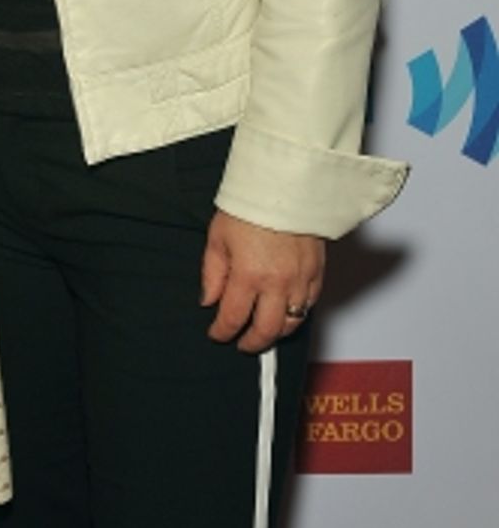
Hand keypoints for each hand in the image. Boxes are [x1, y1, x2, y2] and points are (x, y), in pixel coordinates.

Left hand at [200, 211, 323, 352]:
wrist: (285, 185)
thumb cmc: (251, 205)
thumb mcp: (217, 237)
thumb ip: (212, 273)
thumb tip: (208, 300)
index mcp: (248, 274)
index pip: (233, 318)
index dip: (222, 332)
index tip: (217, 333)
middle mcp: (277, 283)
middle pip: (266, 330)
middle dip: (251, 343)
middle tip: (241, 343)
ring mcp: (300, 279)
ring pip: (292, 322)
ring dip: (276, 332)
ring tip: (263, 330)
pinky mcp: (317, 272)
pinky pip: (309, 305)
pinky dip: (297, 314)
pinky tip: (286, 311)